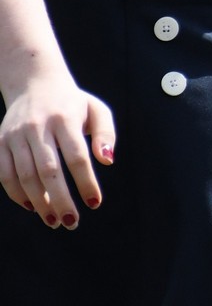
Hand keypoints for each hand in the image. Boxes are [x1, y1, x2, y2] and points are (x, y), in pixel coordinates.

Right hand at [0, 70, 114, 228]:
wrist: (34, 83)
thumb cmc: (73, 104)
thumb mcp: (97, 110)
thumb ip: (106, 134)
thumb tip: (107, 160)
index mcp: (65, 118)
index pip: (77, 156)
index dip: (86, 181)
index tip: (95, 203)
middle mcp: (37, 127)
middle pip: (48, 170)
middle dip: (60, 200)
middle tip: (71, 222)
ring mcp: (15, 135)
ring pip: (24, 176)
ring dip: (39, 202)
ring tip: (54, 220)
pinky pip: (4, 175)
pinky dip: (17, 195)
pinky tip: (33, 206)